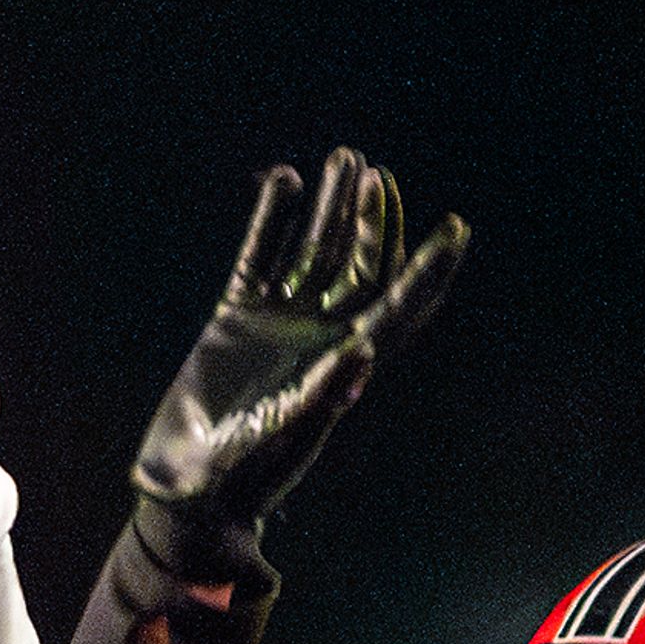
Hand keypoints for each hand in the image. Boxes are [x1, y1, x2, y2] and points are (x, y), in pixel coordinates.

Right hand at [130, 151, 465, 583]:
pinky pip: (257, 259)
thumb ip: (321, 399)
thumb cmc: (242, 477)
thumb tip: (363, 352)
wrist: (187, 484)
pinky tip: (282, 183)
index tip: (457, 228)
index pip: (398, 306)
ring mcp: (278, 324)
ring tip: (345, 159)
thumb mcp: (282, 441)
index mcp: (343, 366)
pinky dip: (269, 222)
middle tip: (377, 176)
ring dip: (331, 209)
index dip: (429, 270)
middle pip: (359, 266)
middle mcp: (319, 337)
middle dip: (373, 221)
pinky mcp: (235, 319)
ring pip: (314, 252)